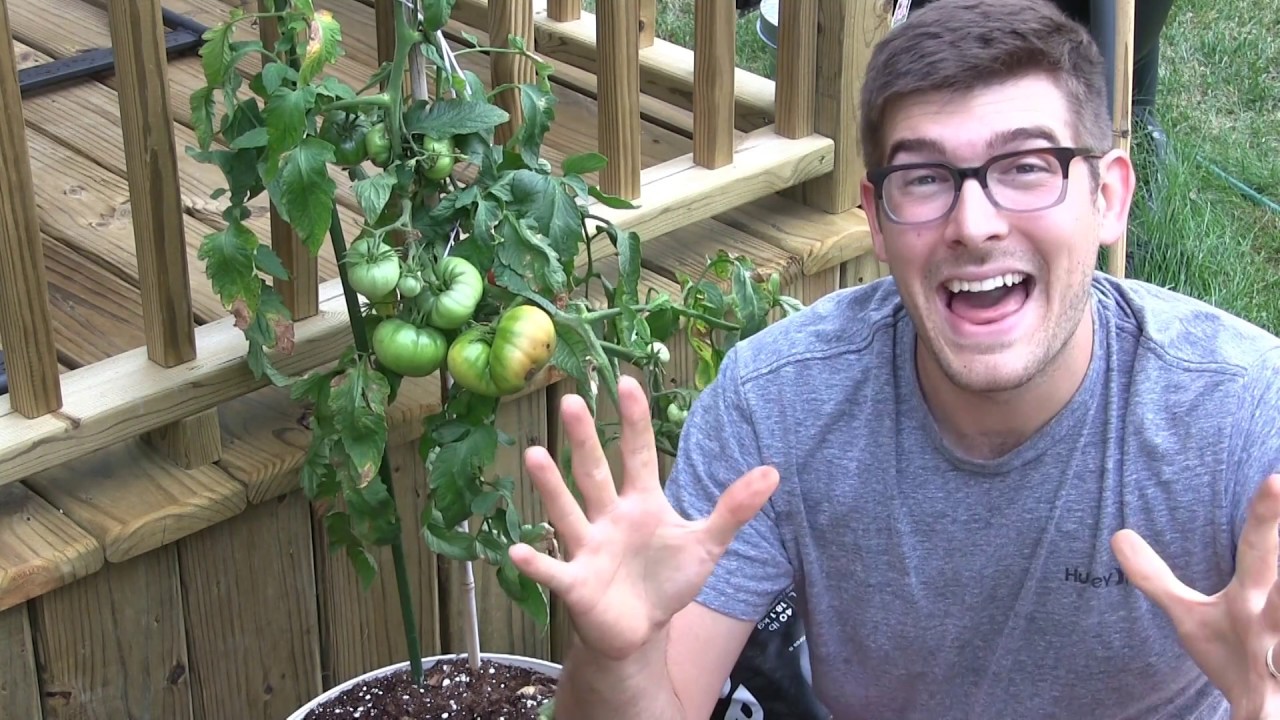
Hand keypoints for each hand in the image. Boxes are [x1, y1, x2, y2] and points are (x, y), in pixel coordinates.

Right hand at [508, 375, 778, 660]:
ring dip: (551, 486)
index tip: (626, 382)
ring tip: (534, 454)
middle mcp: (609, 517)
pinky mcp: (576, 583)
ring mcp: (588, 548)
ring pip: (567, 511)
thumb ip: (734, 509)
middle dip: (584, 439)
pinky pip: (553, 570)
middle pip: (594, 472)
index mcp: (641, 502)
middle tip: (570, 401)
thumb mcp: (706, 545)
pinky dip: (536, 562)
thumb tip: (773, 471)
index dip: (633, 420)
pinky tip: (517, 550)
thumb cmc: (667, 579)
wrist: (640, 630)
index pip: (637, 454)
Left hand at [1113, 473, 1279, 718]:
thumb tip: (1117, 535)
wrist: (1263, 712)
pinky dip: (1273, 694)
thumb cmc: (1233, 655)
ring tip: (1270, 640)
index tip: (1274, 478)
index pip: (1257, 550)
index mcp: (1253, 597)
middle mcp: (1274, 622)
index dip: (1265, 516)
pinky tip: (1270, 679)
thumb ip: (1156, 579)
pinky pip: (1275, 699)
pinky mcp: (1279, 697)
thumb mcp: (1190, 617)